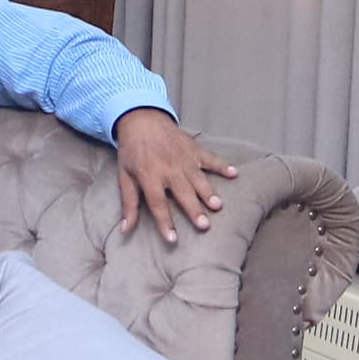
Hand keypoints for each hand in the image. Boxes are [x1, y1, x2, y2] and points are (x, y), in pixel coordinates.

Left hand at [113, 107, 236, 244]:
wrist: (141, 120)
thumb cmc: (132, 152)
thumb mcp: (124, 176)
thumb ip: (128, 204)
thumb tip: (124, 230)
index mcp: (149, 175)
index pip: (157, 203)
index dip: (164, 222)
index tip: (173, 239)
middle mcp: (168, 168)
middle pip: (182, 192)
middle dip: (193, 209)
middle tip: (204, 225)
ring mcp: (183, 158)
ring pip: (198, 179)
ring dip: (208, 192)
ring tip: (218, 206)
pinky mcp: (193, 149)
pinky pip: (209, 158)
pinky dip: (222, 165)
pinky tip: (234, 173)